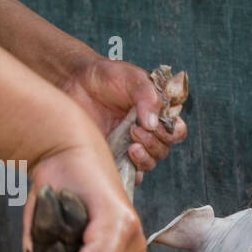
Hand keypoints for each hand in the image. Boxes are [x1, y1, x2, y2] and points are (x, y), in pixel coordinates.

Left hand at [59, 57, 187, 183]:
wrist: (75, 81)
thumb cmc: (106, 77)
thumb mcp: (131, 77)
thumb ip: (147, 96)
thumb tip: (153, 124)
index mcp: (157, 114)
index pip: (176, 131)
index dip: (171, 132)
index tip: (156, 125)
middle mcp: (147, 132)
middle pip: (163, 150)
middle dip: (153, 143)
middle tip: (135, 130)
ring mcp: (130, 145)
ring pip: (149, 163)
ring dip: (144, 158)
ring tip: (130, 145)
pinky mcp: (114, 156)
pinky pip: (129, 174)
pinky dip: (131, 173)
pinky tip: (124, 160)